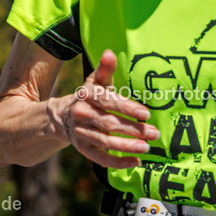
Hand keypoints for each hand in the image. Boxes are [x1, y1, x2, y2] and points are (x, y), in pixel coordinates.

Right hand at [54, 49, 159, 167]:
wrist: (62, 116)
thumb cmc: (89, 96)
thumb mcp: (95, 81)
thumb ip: (105, 69)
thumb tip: (110, 53)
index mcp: (87, 96)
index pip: (108, 101)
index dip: (127, 108)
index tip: (146, 113)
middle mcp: (82, 115)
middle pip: (109, 124)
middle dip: (133, 129)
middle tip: (154, 133)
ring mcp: (82, 133)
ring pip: (105, 142)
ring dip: (127, 147)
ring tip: (147, 147)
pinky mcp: (83, 148)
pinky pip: (100, 158)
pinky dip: (118, 162)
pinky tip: (135, 162)